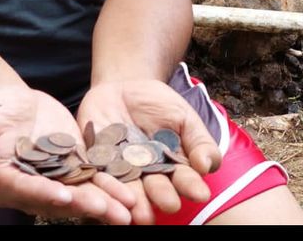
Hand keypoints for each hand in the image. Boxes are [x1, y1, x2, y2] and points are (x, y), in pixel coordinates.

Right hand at [0, 83, 136, 223]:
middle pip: (58, 199)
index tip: (63, 195)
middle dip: (83, 205)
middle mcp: (31, 188)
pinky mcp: (74, 168)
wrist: (13, 100)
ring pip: (81, 194)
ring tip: (126, 210)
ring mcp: (55, 180)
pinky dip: (111, 186)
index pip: (25, 190)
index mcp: (3, 181)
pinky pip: (93, 180)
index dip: (43, 194)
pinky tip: (131, 193)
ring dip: (104, 203)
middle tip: (107, 210)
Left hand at [76, 79, 222, 224]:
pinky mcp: (94, 161)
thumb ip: (198, 140)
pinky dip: (102, 184)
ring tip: (139, 214)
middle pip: (155, 189)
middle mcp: (147, 175)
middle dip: (161, 196)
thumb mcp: (182, 116)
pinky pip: (98, 173)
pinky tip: (108, 193)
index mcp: (172, 167)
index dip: (190, 186)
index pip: (183, 179)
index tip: (200, 193)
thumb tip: (207, 166)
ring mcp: (120, 170)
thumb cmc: (158, 104)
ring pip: (126, 188)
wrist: (122, 87)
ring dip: (132, 201)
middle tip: (169, 204)